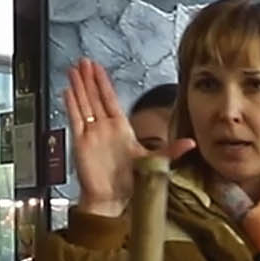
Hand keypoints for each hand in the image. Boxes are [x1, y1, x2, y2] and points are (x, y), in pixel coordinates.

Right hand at [70, 60, 191, 218]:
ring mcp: (92, 134)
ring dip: (78, 87)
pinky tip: (68, 91)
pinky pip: (76, 119)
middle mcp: (105, 128)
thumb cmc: (131, 182)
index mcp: (121, 128)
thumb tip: (190, 143)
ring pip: (84, 104)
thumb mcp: (155, 161)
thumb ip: (171, 150)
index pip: (110, 99)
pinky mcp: (82, 142)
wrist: (112, 199)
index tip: (97, 69)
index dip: (103, 83)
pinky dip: (72, 105)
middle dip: (89, 79)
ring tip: (73, 70)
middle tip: (83, 62)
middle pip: (95, 97)